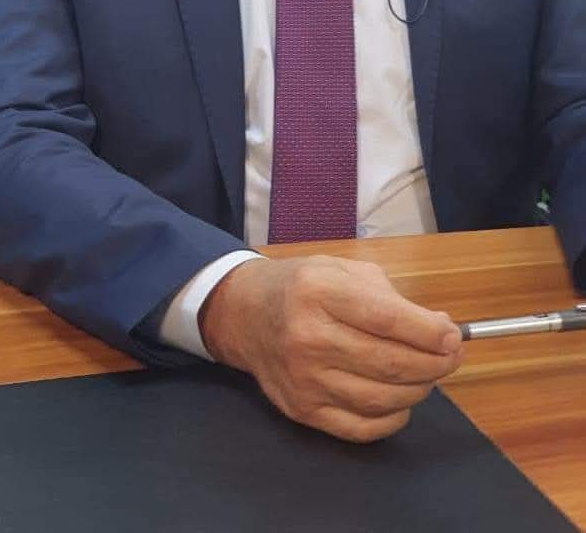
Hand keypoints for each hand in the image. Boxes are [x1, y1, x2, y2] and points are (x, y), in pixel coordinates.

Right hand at [199, 254, 462, 442]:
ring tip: (428, 374)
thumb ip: (390, 296)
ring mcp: (304, 378)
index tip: (453, 336)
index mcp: (319, 291)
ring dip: (418, 389)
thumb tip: (439, 328)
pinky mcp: (303, 410)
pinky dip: (393, 419)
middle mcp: (308, 336)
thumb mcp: (341, 269)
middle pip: (388, 362)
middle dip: (434, 362)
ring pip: (380, 398)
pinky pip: (361, 428)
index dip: (427, 332)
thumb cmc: (303, 287)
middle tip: (451, 356)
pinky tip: (402, 401)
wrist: (245, 315)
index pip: (385, 318)